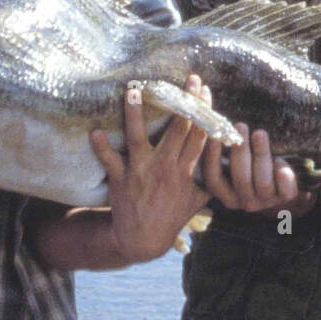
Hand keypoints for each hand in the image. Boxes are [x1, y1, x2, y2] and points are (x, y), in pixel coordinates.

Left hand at [91, 75, 211, 264]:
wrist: (142, 240)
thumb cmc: (170, 218)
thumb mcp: (197, 201)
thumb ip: (210, 180)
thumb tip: (225, 163)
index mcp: (185, 171)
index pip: (199, 135)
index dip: (204, 111)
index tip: (206, 90)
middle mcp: (165, 167)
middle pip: (177, 128)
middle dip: (185, 101)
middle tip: (189, 78)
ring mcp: (141, 171)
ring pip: (139, 138)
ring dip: (136, 114)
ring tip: (134, 90)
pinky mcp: (121, 178)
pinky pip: (110, 160)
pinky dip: (102, 147)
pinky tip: (95, 132)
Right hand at [201, 124, 313, 214]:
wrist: (278, 175)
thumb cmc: (250, 160)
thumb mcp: (234, 157)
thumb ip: (224, 146)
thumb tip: (212, 126)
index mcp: (225, 193)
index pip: (214, 178)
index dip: (212, 157)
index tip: (214, 135)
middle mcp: (244, 201)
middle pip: (241, 178)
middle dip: (241, 149)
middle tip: (240, 126)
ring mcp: (264, 201)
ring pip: (263, 181)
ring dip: (261, 154)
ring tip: (259, 133)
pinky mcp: (283, 198)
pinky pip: (285, 189)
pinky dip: (284, 174)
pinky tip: (280, 160)